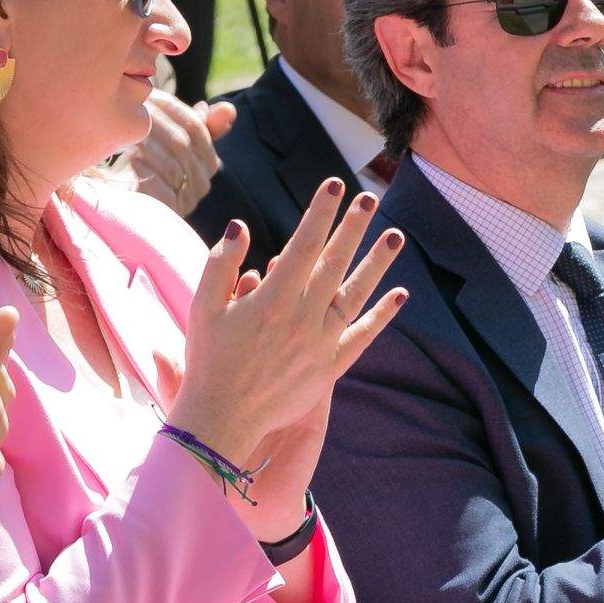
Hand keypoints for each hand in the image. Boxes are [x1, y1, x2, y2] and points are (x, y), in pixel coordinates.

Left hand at [130, 91, 235, 215]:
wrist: (124, 201)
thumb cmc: (146, 165)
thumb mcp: (169, 140)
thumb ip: (199, 125)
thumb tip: (229, 109)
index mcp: (207, 163)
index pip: (198, 131)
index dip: (175, 110)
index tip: (150, 97)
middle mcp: (201, 185)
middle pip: (184, 147)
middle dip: (157, 125)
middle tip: (134, 113)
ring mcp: (185, 202)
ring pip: (173, 168)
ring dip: (149, 147)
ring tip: (131, 135)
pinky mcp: (166, 215)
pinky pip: (160, 191)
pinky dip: (146, 173)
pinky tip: (133, 161)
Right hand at [167, 179, 407, 472]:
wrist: (222, 418)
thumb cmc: (208, 359)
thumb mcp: (202, 306)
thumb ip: (221, 263)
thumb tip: (241, 225)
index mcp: (272, 298)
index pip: (304, 243)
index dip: (320, 211)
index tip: (334, 185)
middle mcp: (302, 316)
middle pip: (334, 261)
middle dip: (353, 226)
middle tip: (369, 198)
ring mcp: (321, 342)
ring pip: (356, 293)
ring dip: (377, 263)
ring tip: (396, 236)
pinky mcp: (330, 366)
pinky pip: (362, 335)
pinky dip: (382, 315)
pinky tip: (401, 294)